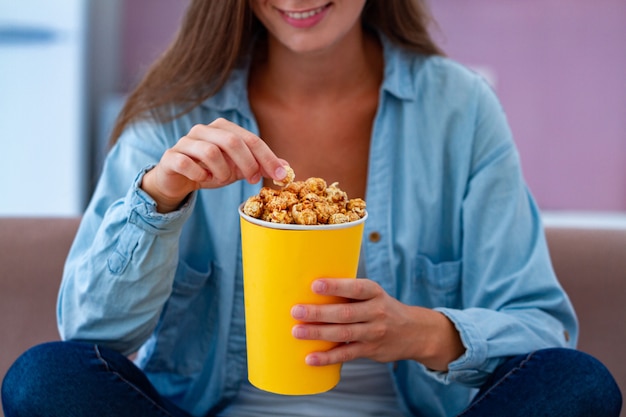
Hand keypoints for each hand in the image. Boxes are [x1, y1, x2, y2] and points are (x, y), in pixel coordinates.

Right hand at [141, 118, 287, 211]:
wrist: (177, 179)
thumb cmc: (210, 170)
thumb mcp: (238, 169)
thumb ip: (259, 166)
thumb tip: (286, 168)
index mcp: (223, 129)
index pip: (251, 139)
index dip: (267, 157)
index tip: (279, 175)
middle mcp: (204, 130)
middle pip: (232, 141)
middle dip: (247, 163)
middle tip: (252, 179)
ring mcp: (186, 142)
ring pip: (210, 151)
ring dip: (222, 171)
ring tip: (222, 179)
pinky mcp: (171, 157)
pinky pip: (187, 163)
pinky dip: (199, 174)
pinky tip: (202, 179)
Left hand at [291, 278, 465, 370]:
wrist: (415, 332)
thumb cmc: (381, 308)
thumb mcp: (373, 295)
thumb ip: (349, 293)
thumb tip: (311, 290)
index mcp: (374, 293)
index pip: (355, 288)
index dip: (335, 286)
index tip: (314, 285)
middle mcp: (376, 312)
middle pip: (345, 313)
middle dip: (319, 313)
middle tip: (296, 311)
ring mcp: (374, 333)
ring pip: (344, 334)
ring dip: (318, 333)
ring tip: (297, 332)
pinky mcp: (370, 351)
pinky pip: (346, 355)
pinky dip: (328, 358)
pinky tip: (310, 358)